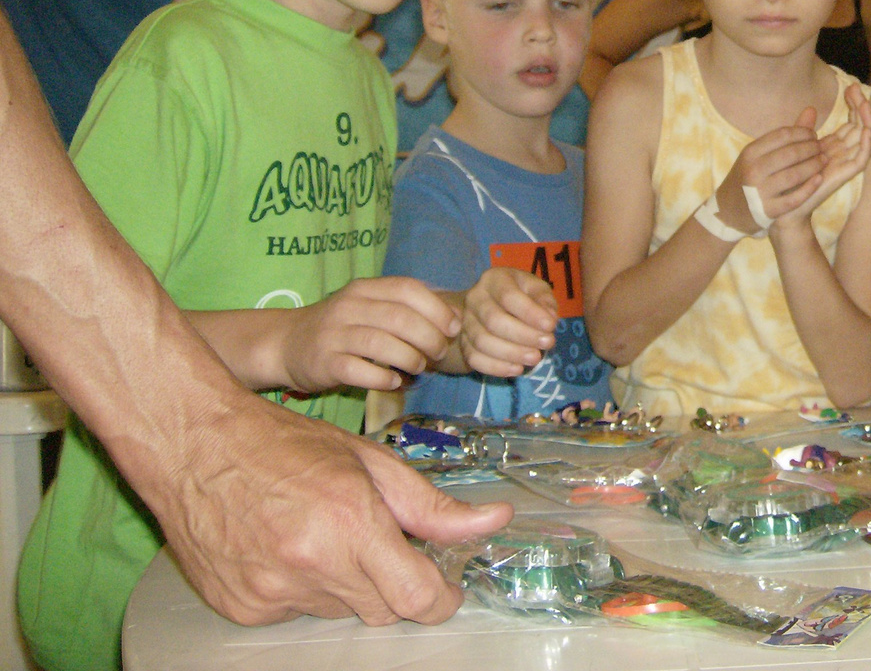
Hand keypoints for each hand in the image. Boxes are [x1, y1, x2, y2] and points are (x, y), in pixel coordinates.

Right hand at [160, 394, 511, 625]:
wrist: (193, 445)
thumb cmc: (281, 442)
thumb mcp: (369, 461)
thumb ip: (432, 505)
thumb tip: (492, 521)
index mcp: (350, 522)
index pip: (417, 597)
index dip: (441, 598)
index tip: (445, 587)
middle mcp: (311, 564)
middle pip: (383, 608)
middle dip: (393, 582)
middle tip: (376, 539)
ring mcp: (272, 592)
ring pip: (340, 611)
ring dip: (346, 583)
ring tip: (322, 532)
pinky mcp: (242, 607)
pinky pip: (296, 614)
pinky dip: (303, 589)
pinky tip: (287, 546)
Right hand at [280, 276, 459, 392]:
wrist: (286, 343)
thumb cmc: (341, 326)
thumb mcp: (369, 306)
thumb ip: (406, 308)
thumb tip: (455, 320)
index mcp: (365, 289)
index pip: (407, 289)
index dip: (436, 308)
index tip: (453, 328)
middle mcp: (349, 307)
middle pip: (399, 318)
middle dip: (429, 338)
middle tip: (439, 353)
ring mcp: (335, 335)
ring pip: (382, 344)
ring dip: (410, 358)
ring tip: (419, 367)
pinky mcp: (325, 363)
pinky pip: (361, 370)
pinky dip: (384, 377)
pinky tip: (394, 381)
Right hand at [460, 267, 558, 376]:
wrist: (496, 306)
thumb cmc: (522, 295)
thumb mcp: (537, 290)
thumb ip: (545, 300)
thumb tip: (550, 319)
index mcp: (494, 279)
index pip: (508, 296)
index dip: (530, 313)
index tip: (551, 326)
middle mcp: (474, 298)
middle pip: (494, 320)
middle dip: (523, 335)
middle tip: (547, 343)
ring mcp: (465, 322)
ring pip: (482, 341)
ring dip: (512, 353)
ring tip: (535, 358)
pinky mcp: (463, 343)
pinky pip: (474, 359)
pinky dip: (496, 367)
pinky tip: (517, 369)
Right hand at [713, 116, 826, 234]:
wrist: (728, 210)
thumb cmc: (747, 177)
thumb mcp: (757, 155)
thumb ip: (785, 136)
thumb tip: (812, 109)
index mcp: (750, 152)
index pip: (782, 135)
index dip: (803, 133)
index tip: (813, 135)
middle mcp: (753, 170)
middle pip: (791, 154)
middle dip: (811, 148)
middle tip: (822, 148)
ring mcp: (760, 192)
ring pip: (795, 175)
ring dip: (814, 165)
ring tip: (824, 160)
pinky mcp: (768, 211)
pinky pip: (795, 198)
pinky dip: (810, 187)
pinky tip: (819, 179)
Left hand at [782, 85, 870, 224]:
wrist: (784, 206)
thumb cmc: (789, 180)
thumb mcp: (797, 147)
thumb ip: (805, 129)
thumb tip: (810, 107)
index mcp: (834, 147)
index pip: (852, 121)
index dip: (854, 105)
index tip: (851, 88)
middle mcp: (843, 154)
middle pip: (861, 127)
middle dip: (862, 107)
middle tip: (858, 89)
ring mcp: (845, 164)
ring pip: (866, 140)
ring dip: (868, 121)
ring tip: (865, 104)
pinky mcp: (844, 176)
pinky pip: (862, 160)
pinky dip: (867, 145)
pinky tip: (867, 129)